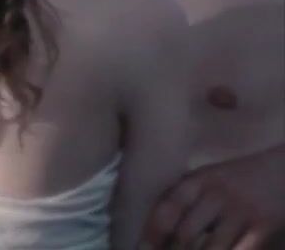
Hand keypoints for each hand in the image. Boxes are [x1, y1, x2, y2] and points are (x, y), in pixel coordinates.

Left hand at [144, 144, 284, 248]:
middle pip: (186, 232)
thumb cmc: (240, 177)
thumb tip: (154, 225)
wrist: (283, 169)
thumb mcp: (209, 176)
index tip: (140, 249)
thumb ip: (186, 195)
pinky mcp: (264, 226)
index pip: (168, 207)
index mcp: (199, 180)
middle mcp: (217, 194)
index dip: (152, 232)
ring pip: (212, 248)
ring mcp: (242, 211)